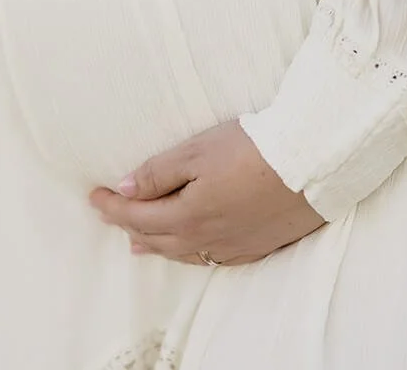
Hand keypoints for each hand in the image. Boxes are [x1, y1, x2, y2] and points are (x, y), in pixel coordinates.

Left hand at [88, 120, 324, 265]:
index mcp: (187, 214)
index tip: (92, 195)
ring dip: (155, 245)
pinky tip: (189, 249)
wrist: (313, 163)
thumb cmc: (254, 149)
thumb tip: (124, 189)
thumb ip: (158, 173)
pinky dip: (189, 253)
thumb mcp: (198, 151)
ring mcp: (233, 245)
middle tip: (110, 214)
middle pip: (156, 237)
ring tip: (137, 243)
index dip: (111, 206)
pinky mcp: (257, 246)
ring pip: (182, 252)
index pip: (136, 215)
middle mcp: (206, 238)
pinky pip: (211, 257)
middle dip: (128, 226)